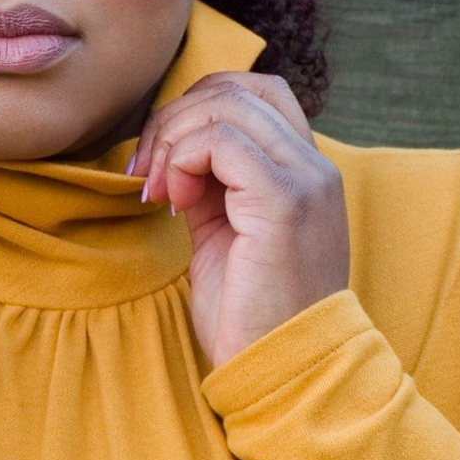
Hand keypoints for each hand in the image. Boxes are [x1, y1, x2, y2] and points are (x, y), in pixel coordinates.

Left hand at [129, 73, 350, 369]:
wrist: (284, 371)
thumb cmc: (250, 314)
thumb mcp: (223, 233)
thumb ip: (209, 185)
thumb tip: (170, 149)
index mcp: (304, 170)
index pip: (254, 91)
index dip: (196, 108)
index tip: (160, 164)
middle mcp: (314, 166)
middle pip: (235, 89)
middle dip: (173, 120)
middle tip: (145, 174)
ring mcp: (305, 179)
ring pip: (225, 106)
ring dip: (172, 141)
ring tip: (158, 193)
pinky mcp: (285, 200)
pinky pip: (220, 142)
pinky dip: (182, 161)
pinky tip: (175, 206)